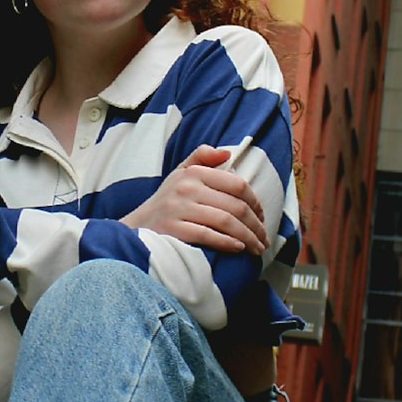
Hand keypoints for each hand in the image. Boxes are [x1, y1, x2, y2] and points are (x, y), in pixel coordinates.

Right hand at [120, 145, 267, 253]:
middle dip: (256, 226)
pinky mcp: (174, 229)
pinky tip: (238, 249)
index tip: (262, 217)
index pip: (237, 184)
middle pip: (235, 206)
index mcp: (193, 173)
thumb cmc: (165, 201)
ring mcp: (179, 209)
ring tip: (256, 248)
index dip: (255, 202)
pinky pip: (208, 236)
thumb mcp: (180, 173)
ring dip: (247, 237)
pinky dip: (227, 243)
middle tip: (264, 239)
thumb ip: (202, 158)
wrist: (137, 226)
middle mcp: (187, 188)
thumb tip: (228, 153)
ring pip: (226, 221)